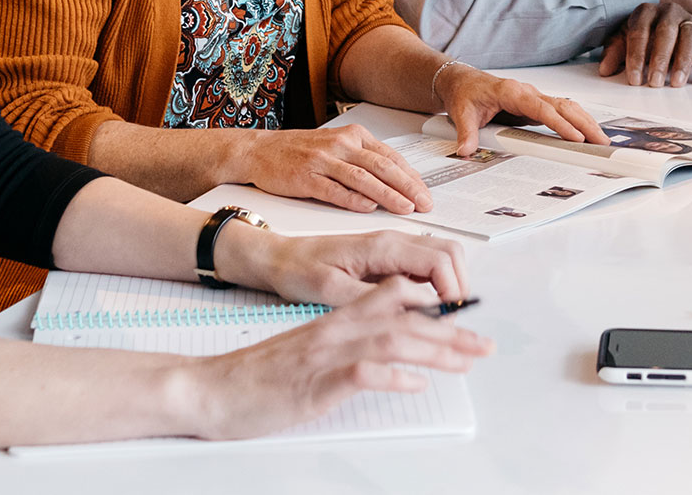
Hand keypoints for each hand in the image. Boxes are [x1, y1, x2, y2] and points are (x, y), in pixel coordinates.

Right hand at [182, 276, 491, 439]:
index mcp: (336, 320)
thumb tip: (393, 359)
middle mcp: (335, 330)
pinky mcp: (312, 382)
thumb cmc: (258, 376)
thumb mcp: (309, 350)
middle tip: (483, 345)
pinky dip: (391, 376)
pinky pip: (360, 372)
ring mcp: (324, 353)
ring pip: (391, 340)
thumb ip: (348, 345)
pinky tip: (414, 383)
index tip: (467, 321)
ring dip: (433, 349)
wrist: (208, 388)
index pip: (395, 302)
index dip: (435, 309)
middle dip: (450, 332)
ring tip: (464, 360)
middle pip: (404, 321)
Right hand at [224, 125, 430, 215]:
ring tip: (405, 209)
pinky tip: (368, 208)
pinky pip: (334, 189)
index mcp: (353, 135)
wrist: (258, 150)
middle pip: (382, 167)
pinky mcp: (305, 177)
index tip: (426, 193)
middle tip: (425, 203)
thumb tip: (397, 182)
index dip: (412, 176)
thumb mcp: (337, 147)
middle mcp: (340, 144)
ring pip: (363, 178)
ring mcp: (322, 160)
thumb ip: (364, 161)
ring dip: (388, 195)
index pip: (391, 157)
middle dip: (408, 187)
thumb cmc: (299, 151)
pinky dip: (353, 200)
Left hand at [239, 228, 469, 306]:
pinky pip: (426, 264)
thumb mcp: (331, 292)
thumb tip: (411, 312)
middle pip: (450, 253)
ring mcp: (394, 246)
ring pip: (443, 256)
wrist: (280, 258)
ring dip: (451, 284)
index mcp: (383, 247)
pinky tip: (422, 309)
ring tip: (440, 318)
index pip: (440, 260)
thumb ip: (374, 300)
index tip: (449, 319)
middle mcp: (394, 240)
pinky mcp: (390, 256)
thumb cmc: (299, 271)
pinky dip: (437, 284)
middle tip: (452, 321)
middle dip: (460, 286)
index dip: (454, 290)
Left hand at [437, 65, 607, 154]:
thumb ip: (466, 133)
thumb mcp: (461, 113)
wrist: (462, 81)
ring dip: (585, 122)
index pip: (541, 108)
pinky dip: (577, 121)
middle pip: (563, 106)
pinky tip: (587, 133)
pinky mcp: (536, 106)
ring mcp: (534, 98)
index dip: (559, 123)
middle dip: (584, 123)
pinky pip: (561, 112)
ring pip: (566, 107)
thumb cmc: (465, 93)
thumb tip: (466, 150)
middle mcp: (527, 92)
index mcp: (512, 91)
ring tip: (600, 140)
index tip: (574, 137)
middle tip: (600, 142)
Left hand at [598, 2, 691, 86]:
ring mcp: (691, 21)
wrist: (670, 27)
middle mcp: (670, 12)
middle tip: (654, 83)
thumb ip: (615, 53)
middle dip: (660, 59)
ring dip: (683, 61)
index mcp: (646, 11)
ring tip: (675, 83)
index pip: (639, 31)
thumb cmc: (646, 36)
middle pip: (666, 31)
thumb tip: (605, 70)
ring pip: (690, 36)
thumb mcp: (626, 41)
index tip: (634, 79)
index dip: (636, 56)